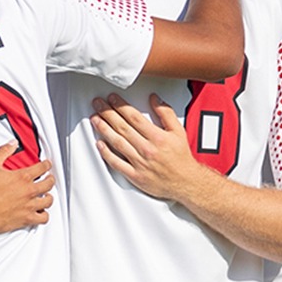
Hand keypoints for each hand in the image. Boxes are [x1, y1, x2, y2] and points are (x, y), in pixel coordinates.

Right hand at [0, 142, 54, 233]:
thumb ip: (3, 152)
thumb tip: (12, 143)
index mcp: (22, 177)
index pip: (42, 168)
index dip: (46, 164)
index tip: (47, 164)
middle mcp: (29, 191)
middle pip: (49, 184)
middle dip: (50, 179)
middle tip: (49, 178)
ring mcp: (29, 206)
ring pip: (48, 201)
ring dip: (49, 197)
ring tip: (46, 195)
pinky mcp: (27, 219)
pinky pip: (43, 218)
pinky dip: (44, 215)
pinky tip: (41, 212)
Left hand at [90, 93, 208, 202]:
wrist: (186, 182)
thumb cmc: (181, 158)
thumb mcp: (178, 131)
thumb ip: (166, 113)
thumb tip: (155, 99)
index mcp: (157, 137)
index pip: (134, 117)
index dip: (121, 106)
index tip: (112, 98)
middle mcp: (147, 149)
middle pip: (123, 127)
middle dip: (108, 113)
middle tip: (98, 104)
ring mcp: (139, 163)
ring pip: (117, 142)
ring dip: (104, 129)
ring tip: (95, 119)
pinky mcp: (135, 175)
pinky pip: (117, 163)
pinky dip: (107, 153)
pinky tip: (99, 144)